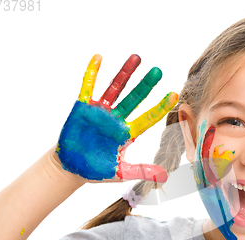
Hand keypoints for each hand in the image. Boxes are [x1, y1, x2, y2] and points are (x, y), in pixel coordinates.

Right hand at [56, 54, 177, 182]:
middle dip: (146, 85)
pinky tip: (99, 57)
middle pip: (134, 99)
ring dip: (125, 73)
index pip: (148, 118)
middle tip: (158, 71)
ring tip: (137, 57)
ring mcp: (101, 111)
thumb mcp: (121, 172)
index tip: (173, 96)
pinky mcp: (83, 107)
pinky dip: (92, 73)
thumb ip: (142, 171)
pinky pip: (88, 87)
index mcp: (127, 133)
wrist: (71, 168)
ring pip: (115, 88)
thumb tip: (165, 175)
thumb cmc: (96, 170)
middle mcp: (117, 119)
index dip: (160, 107)